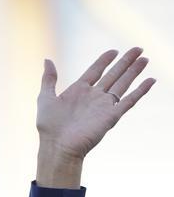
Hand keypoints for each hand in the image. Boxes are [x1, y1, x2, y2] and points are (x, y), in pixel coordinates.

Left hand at [36, 47, 155, 161]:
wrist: (58, 148)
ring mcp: (103, 106)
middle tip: (138, 49)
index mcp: (78, 90)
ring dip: (134, 71)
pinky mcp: (111, 116)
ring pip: (123, 84)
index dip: (105, 60)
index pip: (96, 70)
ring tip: (145, 59)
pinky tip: (151, 80)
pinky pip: (129, 101)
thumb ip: (48, 79)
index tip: (114, 51)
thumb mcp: (45, 99)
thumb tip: (47, 60)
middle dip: (126, 61)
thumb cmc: (49, 128)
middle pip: (114, 74)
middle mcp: (93, 96)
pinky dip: (140, 91)